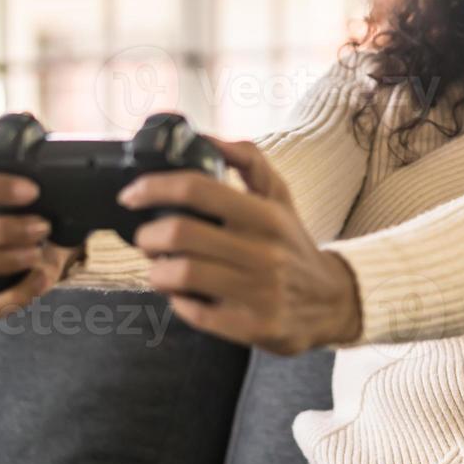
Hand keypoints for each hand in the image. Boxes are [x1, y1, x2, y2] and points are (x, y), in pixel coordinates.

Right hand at [0, 167, 78, 318]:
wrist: (60, 243)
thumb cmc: (46, 211)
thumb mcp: (49, 194)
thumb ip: (53, 182)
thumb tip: (88, 183)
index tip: (33, 191)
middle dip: (3, 230)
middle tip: (44, 226)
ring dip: (0, 260)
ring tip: (38, 254)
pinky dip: (17, 295)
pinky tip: (43, 279)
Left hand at [121, 139, 361, 354]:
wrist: (331, 301)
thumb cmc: (292, 244)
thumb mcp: (280, 197)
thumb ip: (248, 160)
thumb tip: (206, 138)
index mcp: (266, 214)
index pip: (197, 189)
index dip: (154, 188)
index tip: (132, 195)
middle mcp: (263, 251)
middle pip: (178, 234)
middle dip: (147, 236)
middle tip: (146, 239)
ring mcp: (258, 291)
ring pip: (180, 275)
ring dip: (157, 271)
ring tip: (161, 268)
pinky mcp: (252, 326)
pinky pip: (194, 312)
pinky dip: (178, 301)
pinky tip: (184, 294)